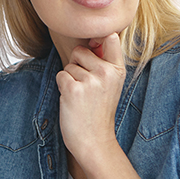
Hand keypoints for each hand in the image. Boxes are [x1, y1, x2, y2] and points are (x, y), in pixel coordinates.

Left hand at [56, 33, 127, 163]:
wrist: (94, 140)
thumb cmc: (99, 112)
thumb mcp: (111, 85)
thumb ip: (105, 63)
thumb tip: (91, 40)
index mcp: (118, 70)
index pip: (110, 37)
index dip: (96, 40)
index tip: (94, 48)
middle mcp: (106, 72)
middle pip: (79, 51)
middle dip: (77, 66)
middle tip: (86, 88)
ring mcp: (90, 81)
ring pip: (68, 65)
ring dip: (70, 80)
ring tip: (81, 97)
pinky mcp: (74, 89)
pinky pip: (61, 75)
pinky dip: (62, 87)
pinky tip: (73, 100)